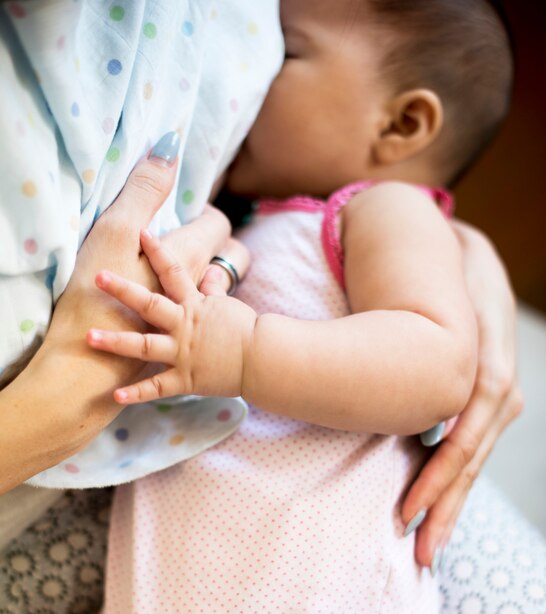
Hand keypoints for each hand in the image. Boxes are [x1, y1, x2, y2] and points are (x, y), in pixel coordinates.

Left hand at [86, 231, 257, 402]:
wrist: (262, 359)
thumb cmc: (246, 330)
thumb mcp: (227, 305)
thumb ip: (214, 289)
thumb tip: (212, 270)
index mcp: (194, 305)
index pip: (174, 272)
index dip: (158, 251)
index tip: (141, 232)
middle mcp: (183, 326)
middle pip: (149, 304)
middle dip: (123, 290)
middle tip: (97, 276)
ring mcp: (183, 353)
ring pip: (143, 346)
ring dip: (115, 342)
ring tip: (88, 337)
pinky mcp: (185, 379)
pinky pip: (157, 388)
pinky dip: (136, 393)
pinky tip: (114, 396)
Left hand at [401, 221, 523, 572]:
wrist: (467, 257)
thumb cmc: (452, 273)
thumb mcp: (457, 286)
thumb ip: (452, 325)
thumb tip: (431, 376)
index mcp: (490, 368)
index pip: (467, 434)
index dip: (440, 474)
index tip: (410, 508)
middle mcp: (497, 390)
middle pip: (471, 457)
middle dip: (446, 503)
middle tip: (420, 549)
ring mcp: (494, 398)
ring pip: (472, 458)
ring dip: (451, 500)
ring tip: (429, 541)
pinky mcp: (484, 400)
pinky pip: (470, 444)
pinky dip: (455, 476)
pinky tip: (440, 502)